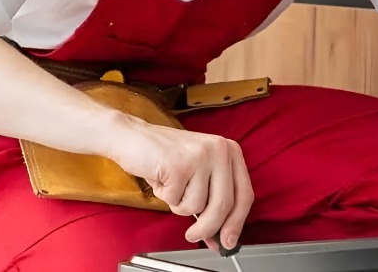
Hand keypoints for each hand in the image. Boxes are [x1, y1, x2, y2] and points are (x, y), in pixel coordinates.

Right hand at [107, 115, 252, 251]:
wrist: (132, 137)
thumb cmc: (165, 157)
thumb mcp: (198, 175)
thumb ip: (212, 202)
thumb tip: (220, 237)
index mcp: (231, 151)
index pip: (244, 194)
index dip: (236, 222)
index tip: (228, 241)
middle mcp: (220, 150)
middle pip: (224, 204)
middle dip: (208, 227)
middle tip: (194, 235)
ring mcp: (201, 155)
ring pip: (197, 205)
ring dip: (179, 204)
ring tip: (172, 184)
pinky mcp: (180, 164)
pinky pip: (175, 200)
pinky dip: (165, 197)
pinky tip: (162, 178)